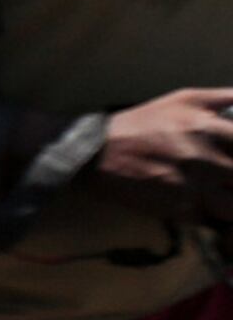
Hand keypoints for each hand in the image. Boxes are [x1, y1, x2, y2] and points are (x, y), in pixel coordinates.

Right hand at [90, 89, 232, 221]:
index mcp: (208, 129)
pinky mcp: (182, 211)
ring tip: (221, 191)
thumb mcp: (183, 99)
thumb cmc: (142, 125)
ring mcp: (194, 188)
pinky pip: (217, 222)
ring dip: (230, 200)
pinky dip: (218, 216)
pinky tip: (208, 204)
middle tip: (226, 173)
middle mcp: (205, 159)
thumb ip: (223, 98)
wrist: (99, 155)